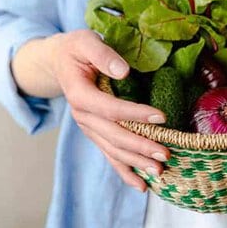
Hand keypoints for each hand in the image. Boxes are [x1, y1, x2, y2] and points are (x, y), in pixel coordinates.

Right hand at [48, 30, 169, 190]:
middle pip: (113, 136)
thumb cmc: (77, 48)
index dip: (135, 114)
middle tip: (165, 154)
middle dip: (140, 147)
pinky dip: (125, 171)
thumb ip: (103, 55)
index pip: (110, 108)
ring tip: (159, 173)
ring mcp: (89, 127)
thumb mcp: (86, 41)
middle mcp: (82, 116)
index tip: (161, 118)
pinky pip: (110, 155)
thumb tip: (124, 72)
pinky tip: (141, 186)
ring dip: (136, 163)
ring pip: (113, 150)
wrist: (60, 62)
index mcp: (79, 94)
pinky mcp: (95, 132)